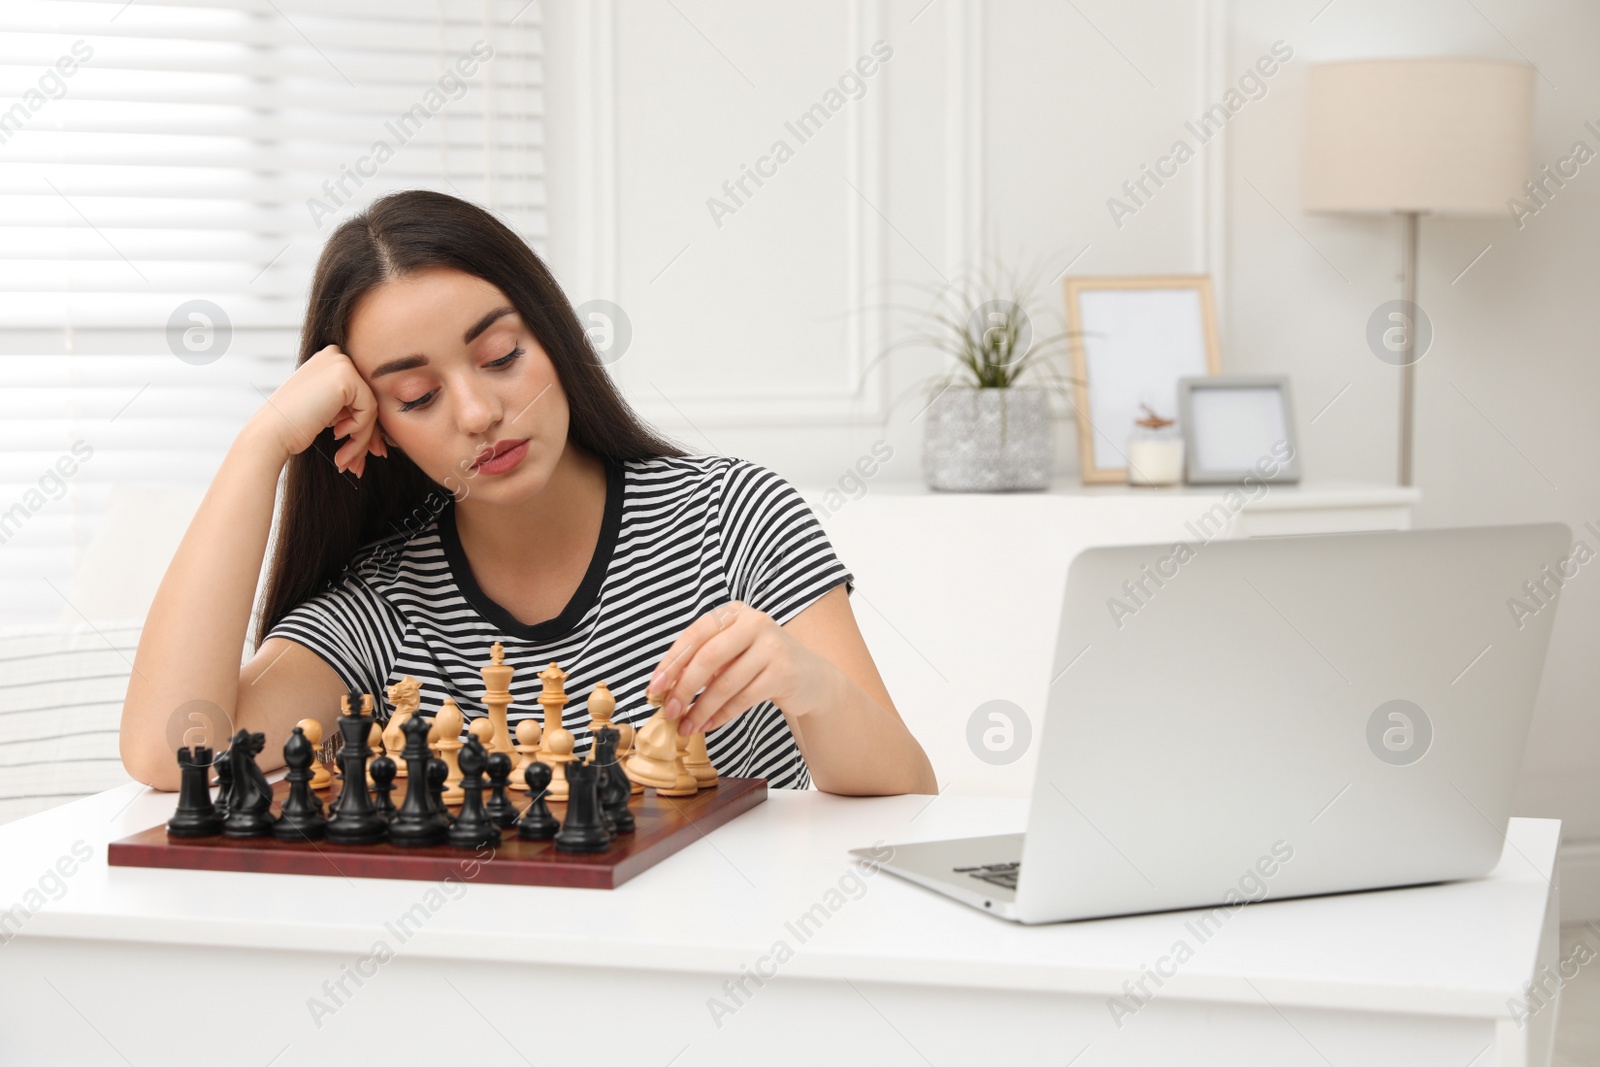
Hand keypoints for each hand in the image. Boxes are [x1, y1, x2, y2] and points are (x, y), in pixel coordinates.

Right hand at [247, 344, 387, 476]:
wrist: (271, 433)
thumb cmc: (293, 427)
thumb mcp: (327, 412)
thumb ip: (351, 412)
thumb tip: (381, 440)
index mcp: (329, 361)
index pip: (359, 394)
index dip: (362, 427)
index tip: (360, 455)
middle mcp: (335, 355)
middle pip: (367, 400)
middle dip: (365, 437)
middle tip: (357, 465)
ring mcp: (340, 363)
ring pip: (371, 408)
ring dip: (361, 440)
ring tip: (346, 461)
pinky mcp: (346, 376)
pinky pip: (369, 410)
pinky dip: (359, 431)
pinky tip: (336, 436)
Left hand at [647, 601, 828, 735]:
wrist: (810, 678)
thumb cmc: (761, 664)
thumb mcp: (731, 653)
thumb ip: (702, 662)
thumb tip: (664, 688)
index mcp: (734, 612)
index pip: (695, 634)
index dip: (671, 662)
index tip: (654, 687)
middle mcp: (754, 622)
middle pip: (708, 657)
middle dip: (683, 688)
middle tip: (669, 711)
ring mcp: (772, 646)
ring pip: (725, 683)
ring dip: (701, 709)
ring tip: (687, 725)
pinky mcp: (784, 672)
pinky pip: (743, 698)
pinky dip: (721, 715)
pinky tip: (709, 725)